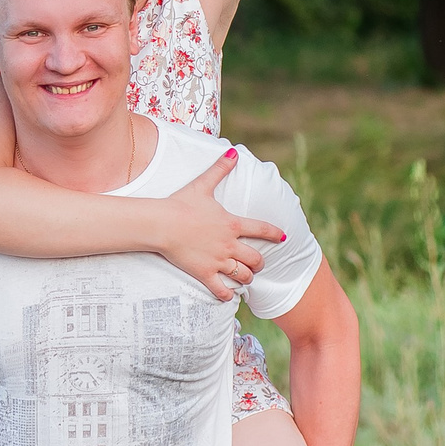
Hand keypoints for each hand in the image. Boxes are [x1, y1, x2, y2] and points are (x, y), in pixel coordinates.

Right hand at [158, 149, 284, 300]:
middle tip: (257, 264)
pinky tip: (229, 295)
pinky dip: (228, 295)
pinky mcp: (204, 273)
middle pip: (256, 259)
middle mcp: (229, 244)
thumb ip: (220, 168)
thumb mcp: (203, 184)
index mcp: (232, 224)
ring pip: (243, 276)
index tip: (283, 238)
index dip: (275, 234)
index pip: (262, 230)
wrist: (161, 223)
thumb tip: (232, 151)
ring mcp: (218, 260)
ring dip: (247, 278)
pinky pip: (222, 290)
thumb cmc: (180, 203)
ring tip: (245, 278)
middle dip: (259, 263)